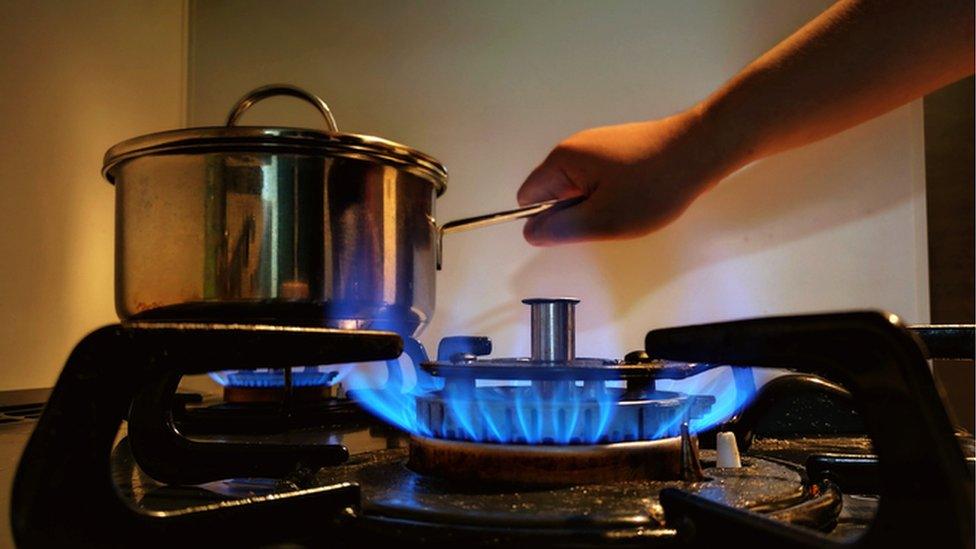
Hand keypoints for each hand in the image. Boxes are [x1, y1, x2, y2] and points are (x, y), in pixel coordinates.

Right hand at [517, 110, 740, 245]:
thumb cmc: (652, 185)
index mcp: (562, 160)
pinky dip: (615, 195)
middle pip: (555, 194)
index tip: (581, 226)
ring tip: (630, 207)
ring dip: (598, 206)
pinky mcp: (618, 149)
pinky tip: (640, 196)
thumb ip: (562, 230)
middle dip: (577, 213)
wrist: (702, 149)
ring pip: (581, 190)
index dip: (549, 221)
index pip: (529, 198)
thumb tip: (531, 234)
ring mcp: (597, 147)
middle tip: (611, 217)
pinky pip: (600, 181)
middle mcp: (574, 148)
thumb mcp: (602, 218)